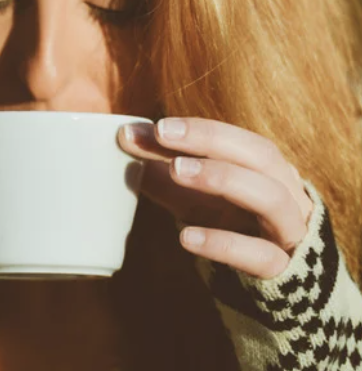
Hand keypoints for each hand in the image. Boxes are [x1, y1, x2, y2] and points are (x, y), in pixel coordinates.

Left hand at [117, 117, 313, 278]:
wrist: (269, 288)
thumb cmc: (228, 226)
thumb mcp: (194, 195)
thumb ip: (163, 167)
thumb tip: (126, 135)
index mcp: (268, 171)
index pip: (239, 140)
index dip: (201, 130)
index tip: (158, 127)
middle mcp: (287, 194)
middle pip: (262, 156)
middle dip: (211, 141)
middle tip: (163, 134)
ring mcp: (289, 232)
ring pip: (271, 198)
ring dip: (223, 178)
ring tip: (175, 170)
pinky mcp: (282, 271)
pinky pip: (260, 255)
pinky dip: (224, 243)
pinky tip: (186, 237)